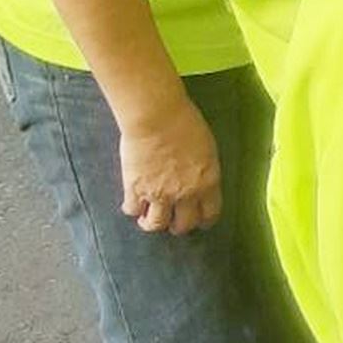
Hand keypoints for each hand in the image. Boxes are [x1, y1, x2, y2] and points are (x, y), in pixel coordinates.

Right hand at [118, 98, 221, 235]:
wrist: (157, 116)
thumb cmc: (185, 123)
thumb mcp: (207, 149)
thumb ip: (204, 170)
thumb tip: (200, 180)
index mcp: (207, 182)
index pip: (210, 214)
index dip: (204, 220)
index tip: (200, 221)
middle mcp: (185, 193)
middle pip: (183, 225)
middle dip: (179, 226)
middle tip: (173, 222)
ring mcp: (158, 194)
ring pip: (156, 224)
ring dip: (153, 223)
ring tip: (149, 218)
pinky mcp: (135, 189)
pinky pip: (132, 210)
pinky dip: (132, 209)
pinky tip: (133, 203)